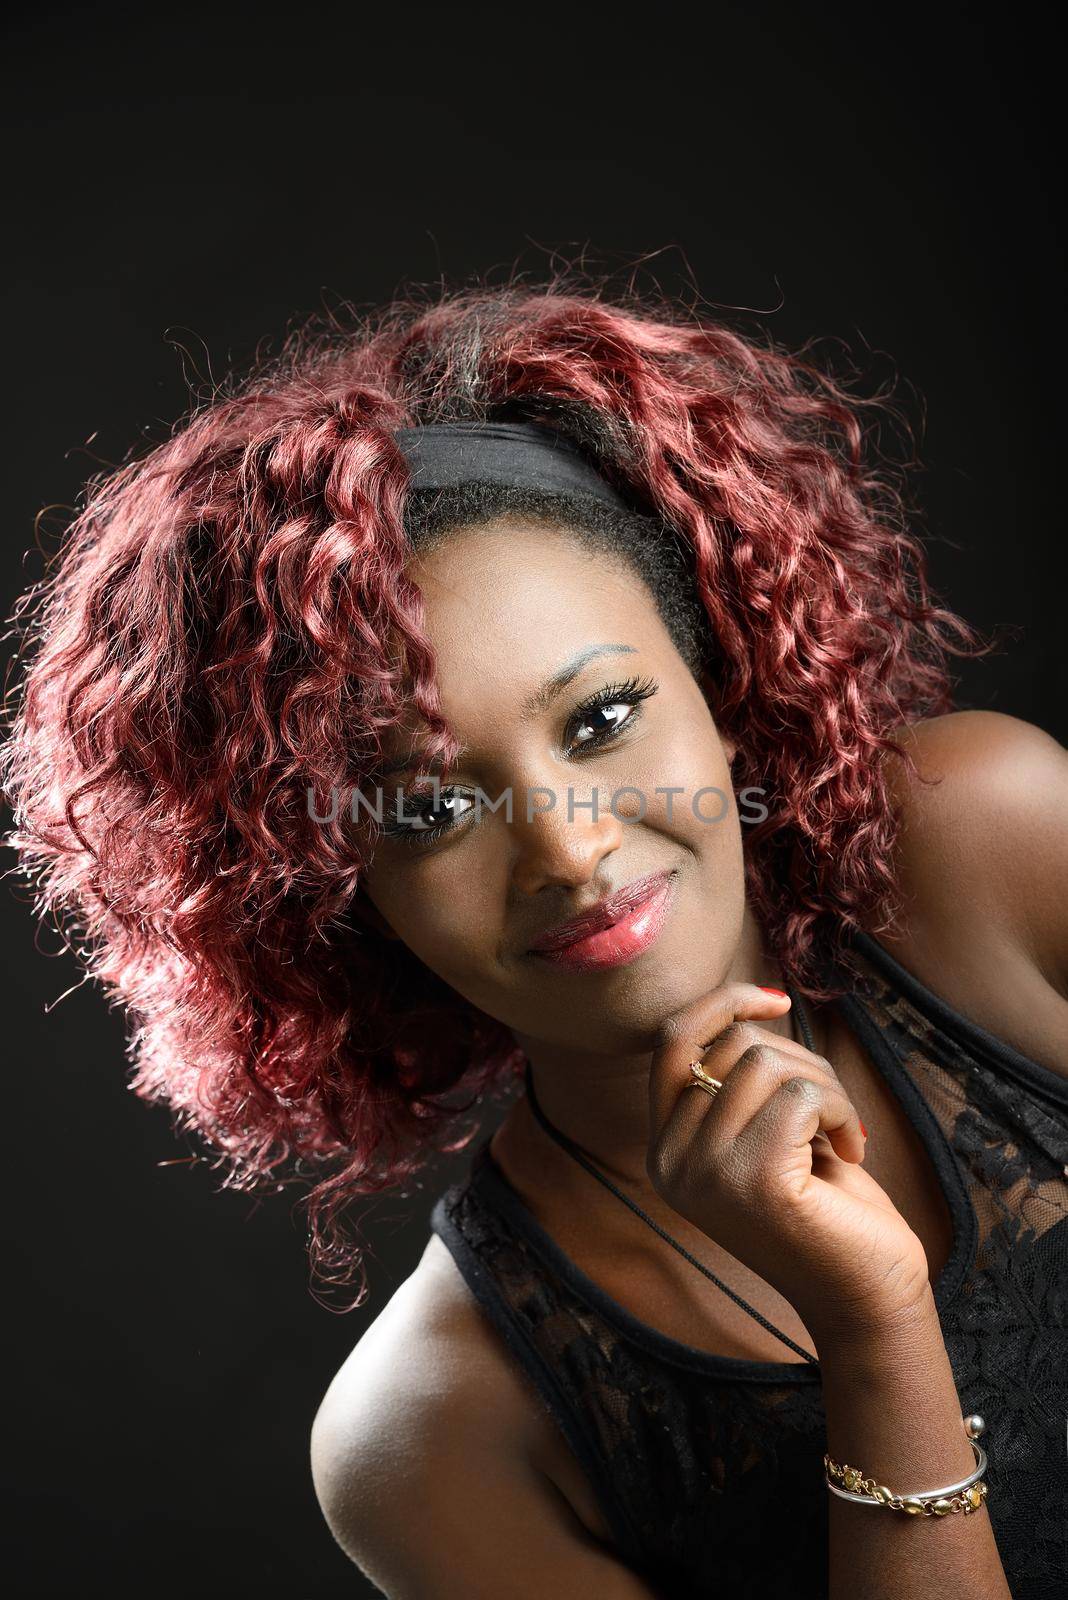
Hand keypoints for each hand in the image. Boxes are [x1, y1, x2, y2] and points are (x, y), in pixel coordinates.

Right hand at [646, 982, 931, 1347]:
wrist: (867, 1298)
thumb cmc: (828, 1209)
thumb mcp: (769, 1133)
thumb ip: (741, 1081)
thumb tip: (751, 1002)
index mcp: (666, 1151)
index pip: (670, 1044)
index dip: (721, 1004)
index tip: (775, 999)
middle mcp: (671, 1163)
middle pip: (729, 1046)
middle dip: (799, 1060)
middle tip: (832, 1111)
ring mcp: (707, 1172)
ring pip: (766, 1062)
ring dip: (825, 1086)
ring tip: (842, 1133)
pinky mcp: (753, 1179)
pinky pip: (801, 1093)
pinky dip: (840, 1108)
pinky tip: (850, 1149)